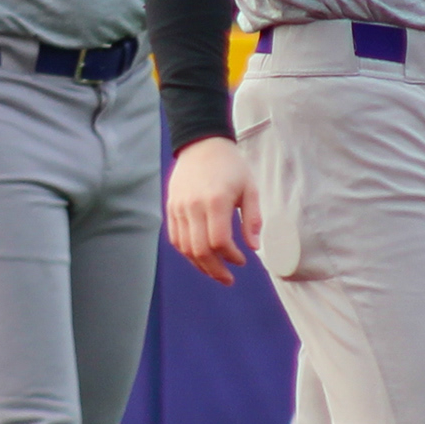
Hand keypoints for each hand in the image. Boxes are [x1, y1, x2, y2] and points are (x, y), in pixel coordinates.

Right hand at [163, 135, 259, 286]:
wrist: (202, 144)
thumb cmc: (231, 166)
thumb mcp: (250, 188)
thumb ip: (253, 219)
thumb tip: (254, 248)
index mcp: (216, 201)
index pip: (219, 241)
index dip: (231, 257)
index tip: (242, 260)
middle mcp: (193, 206)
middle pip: (200, 250)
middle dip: (215, 270)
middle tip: (228, 279)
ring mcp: (179, 208)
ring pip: (185, 248)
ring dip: (200, 265)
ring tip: (215, 272)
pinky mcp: (171, 208)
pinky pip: (176, 238)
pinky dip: (187, 253)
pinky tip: (200, 258)